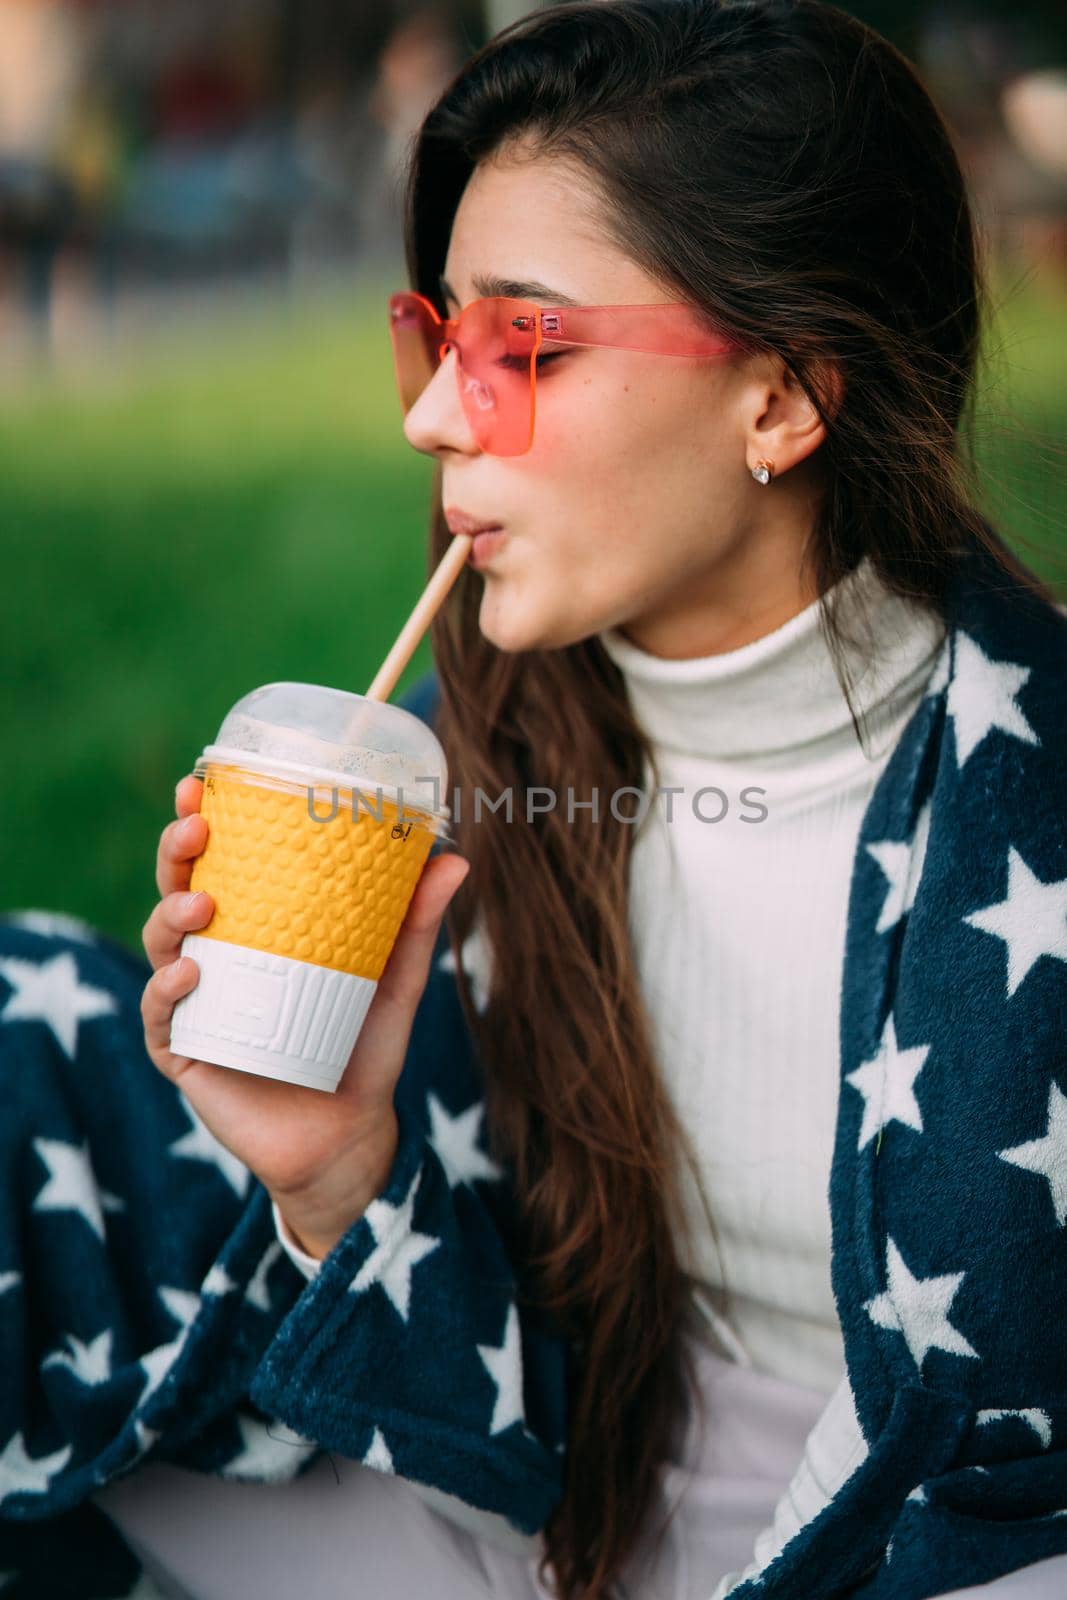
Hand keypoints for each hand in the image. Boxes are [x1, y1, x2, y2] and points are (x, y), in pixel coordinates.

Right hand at [141, 774, 469, 1257]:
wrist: (350, 1137)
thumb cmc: (363, 1048)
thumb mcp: (394, 979)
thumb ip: (417, 923)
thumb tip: (455, 857)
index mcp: (255, 927)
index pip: (220, 863)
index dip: (202, 822)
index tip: (203, 784)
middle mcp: (215, 956)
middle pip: (178, 890)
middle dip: (177, 852)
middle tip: (197, 828)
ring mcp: (193, 1003)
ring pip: (162, 944)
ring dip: (171, 913)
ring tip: (205, 904)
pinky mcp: (184, 1052)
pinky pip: (162, 1013)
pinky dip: (170, 990)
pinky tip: (194, 973)